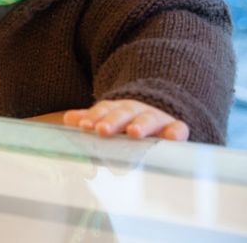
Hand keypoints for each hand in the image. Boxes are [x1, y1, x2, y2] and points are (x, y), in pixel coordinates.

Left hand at [62, 99, 189, 140]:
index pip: (103, 110)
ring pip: (148, 119)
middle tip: (102, 130)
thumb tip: (68, 118)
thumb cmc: (128, 121)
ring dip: (140, 125)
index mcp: (116, 108)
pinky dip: (175, 132)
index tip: (85, 126)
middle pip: (123, 114)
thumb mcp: (109, 117)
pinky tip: (171, 138)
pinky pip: (178, 128)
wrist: (158, 109)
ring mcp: (156, 118)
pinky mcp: (174, 127)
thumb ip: (91, 119)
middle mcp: (135, 111)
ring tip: (133, 132)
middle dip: (112, 121)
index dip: (94, 117)